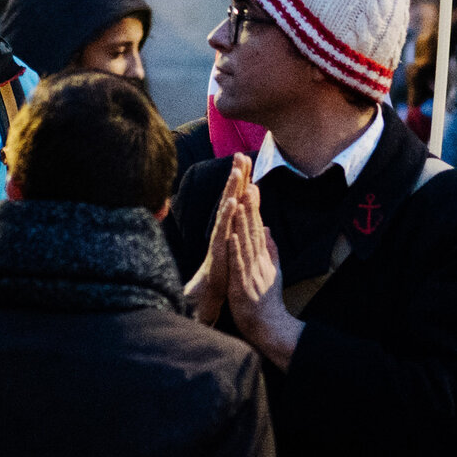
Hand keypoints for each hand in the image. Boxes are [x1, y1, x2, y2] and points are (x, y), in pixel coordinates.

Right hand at [190, 155, 250, 325]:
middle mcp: (221, 232)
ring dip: (231, 190)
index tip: (247, 159)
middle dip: (236, 177)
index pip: (237, 201)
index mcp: (229, 230)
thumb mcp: (234, 251)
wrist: (207, 301)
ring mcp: (218, 241)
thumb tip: (249, 217)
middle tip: (240, 154)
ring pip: (225, 211)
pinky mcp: (216, 252)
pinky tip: (233, 202)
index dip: (242, 181)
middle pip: (230, 200)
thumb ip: (240, 233)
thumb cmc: (220, 276)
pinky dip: (228, 215)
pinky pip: (222, 231)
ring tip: (237, 172)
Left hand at [225, 191, 303, 367]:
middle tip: (247, 182)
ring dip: (243, 221)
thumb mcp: (273, 271)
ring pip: (246, 242)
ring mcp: (251, 272)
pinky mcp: (242, 285)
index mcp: (262, 257)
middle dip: (250, 205)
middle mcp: (258, 260)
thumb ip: (271, 250)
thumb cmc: (268, 300)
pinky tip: (231, 234)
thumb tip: (269, 229)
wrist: (270, 326)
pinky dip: (235, 248)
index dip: (255, 207)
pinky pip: (238, 263)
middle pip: (254, 229)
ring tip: (240, 201)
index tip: (252, 185)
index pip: (259, 227)